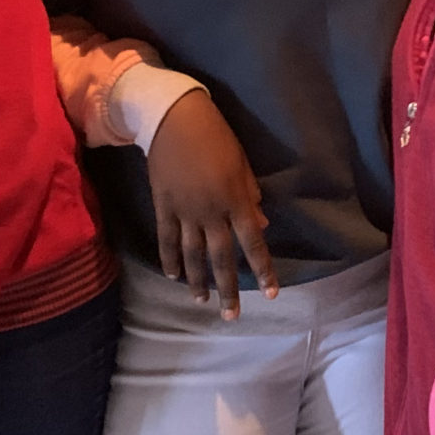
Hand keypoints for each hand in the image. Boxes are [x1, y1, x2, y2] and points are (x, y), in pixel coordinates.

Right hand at [145, 90, 277, 317]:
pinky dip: (169, 259)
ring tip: (202, 301)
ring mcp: (184, 211)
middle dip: (229, 289)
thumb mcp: (242, 164)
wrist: (173, 118)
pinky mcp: (163, 206)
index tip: (271, 294)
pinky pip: (166, 239)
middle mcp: (211, 212)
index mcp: (236, 200)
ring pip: (192, 255)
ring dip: (198, 281)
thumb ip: (250, 196)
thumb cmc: (216, 137)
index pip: (253, 243)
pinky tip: (172, 276)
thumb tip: (260, 227)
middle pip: (221, 258)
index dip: (263, 270)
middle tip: (232, 316)